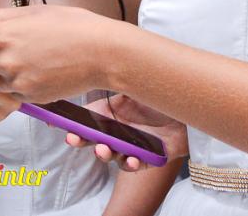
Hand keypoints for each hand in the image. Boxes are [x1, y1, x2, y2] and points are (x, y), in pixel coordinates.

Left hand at [0, 5, 126, 101]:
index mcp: (3, 34)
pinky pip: (11, 93)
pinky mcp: (31, 96)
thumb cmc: (71, 26)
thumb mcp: (35, 11)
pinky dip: (8, 87)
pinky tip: (14, 78)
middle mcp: (5, 60)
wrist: (101, 53)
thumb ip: (7, 17)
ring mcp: (17, 81)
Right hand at [65, 94, 188, 170]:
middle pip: (94, 139)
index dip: (72, 123)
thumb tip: (88, 83)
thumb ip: (111, 84)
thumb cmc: (160, 88)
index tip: (56, 123)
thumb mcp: (131, 82)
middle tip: (74, 138)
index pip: (87, 119)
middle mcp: (120, 129)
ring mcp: (134, 142)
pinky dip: (130, 163)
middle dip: (82, 140)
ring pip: (112, 154)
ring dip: (104, 153)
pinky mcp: (152, 155)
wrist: (191, 98)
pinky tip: (129, 158)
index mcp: (112, 112)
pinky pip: (137, 164)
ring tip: (103, 148)